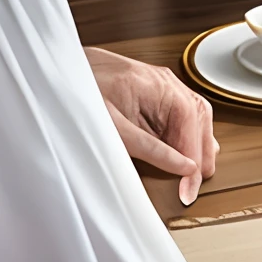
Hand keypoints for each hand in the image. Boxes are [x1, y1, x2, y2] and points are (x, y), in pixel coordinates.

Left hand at [85, 47, 217, 204]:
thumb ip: (151, 149)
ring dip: (196, 144)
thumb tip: (183, 166)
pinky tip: (182, 153)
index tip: (189, 187)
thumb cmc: (81, 93)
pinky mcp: (152, 95)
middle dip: (201, 152)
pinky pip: (179, 115)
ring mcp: (160, 86)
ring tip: (193, 175)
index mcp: (158, 84)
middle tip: (193, 186)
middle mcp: (165, 82)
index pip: (191, 121)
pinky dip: (185, 136)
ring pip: (194, 115)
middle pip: (200, 117)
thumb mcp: (114, 129)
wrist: (60, 75)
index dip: (194, 157)